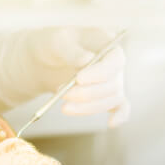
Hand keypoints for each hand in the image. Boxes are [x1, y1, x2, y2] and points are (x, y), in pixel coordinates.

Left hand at [0, 26, 130, 127]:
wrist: (43, 61)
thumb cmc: (51, 45)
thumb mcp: (55, 41)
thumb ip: (71, 49)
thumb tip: (87, 60)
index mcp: (106, 42)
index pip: (115, 60)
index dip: (100, 72)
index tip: (79, 79)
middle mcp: (114, 63)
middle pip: (113, 83)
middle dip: (88, 93)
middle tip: (65, 95)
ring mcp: (112, 80)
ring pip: (111, 99)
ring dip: (89, 107)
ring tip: (64, 106)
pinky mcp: (106, 95)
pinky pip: (121, 107)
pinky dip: (120, 116)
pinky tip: (111, 123)